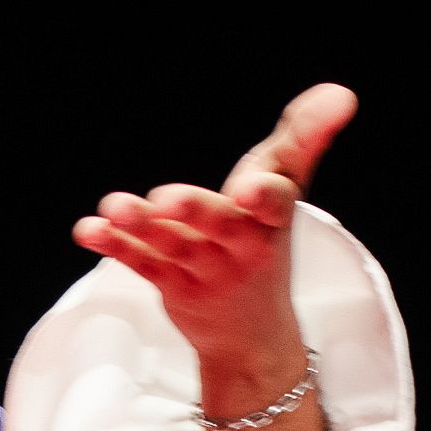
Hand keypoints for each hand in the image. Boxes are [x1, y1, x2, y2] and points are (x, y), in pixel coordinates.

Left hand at [74, 84, 355, 430]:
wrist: (254, 337)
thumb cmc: (265, 239)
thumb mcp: (286, 191)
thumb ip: (304, 138)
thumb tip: (341, 92)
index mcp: (272, 220)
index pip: (276, 203)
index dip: (263, 194)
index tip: (249, 187)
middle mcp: (241, 246)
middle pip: (219, 225)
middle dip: (195, 210)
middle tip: (167, 199)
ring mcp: (204, 270)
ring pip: (172, 244)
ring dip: (141, 225)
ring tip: (115, 206)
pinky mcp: (172, 285)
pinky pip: (141, 263)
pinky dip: (114, 245)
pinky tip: (88, 228)